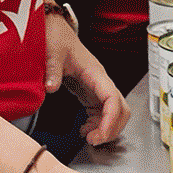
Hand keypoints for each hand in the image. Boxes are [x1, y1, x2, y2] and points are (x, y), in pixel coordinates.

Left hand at [43, 12, 128, 145]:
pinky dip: (97, 125)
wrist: (56, 31)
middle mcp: (101, 81)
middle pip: (121, 109)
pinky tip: (84, 130)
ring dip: (106, 129)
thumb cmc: (57, 38)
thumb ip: (52, 69)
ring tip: (89, 138)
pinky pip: (101, 113)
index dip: (110, 120)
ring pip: (114, 113)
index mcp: (95, 72)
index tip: (99, 135)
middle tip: (94, 141)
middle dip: (112, 128)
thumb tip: (51, 86)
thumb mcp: (52, 52)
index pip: (113, 99)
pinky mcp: (91, 92)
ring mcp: (97, 87)